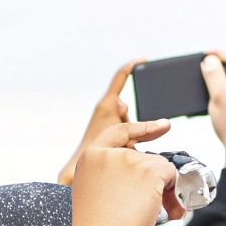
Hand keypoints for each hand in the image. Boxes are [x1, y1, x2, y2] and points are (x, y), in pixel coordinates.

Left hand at [58, 59, 139, 185]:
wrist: (81, 166)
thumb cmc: (99, 150)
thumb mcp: (124, 133)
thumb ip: (133, 122)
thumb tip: (125, 105)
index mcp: (108, 103)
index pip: (121, 77)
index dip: (133, 66)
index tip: (144, 59)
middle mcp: (106, 108)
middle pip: (129, 106)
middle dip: (133, 122)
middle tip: (129, 139)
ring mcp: (105, 118)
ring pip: (127, 119)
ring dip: (129, 132)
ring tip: (122, 147)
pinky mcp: (105, 129)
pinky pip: (122, 129)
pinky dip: (125, 138)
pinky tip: (122, 150)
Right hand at [68, 121, 180, 225]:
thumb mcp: (95, 194)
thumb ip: (111, 177)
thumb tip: (143, 177)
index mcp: (91, 157)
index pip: (119, 133)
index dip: (143, 128)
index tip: (162, 127)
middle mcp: (108, 153)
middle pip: (145, 158)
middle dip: (154, 179)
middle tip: (158, 204)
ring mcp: (129, 160)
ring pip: (160, 168)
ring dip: (165, 189)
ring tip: (156, 212)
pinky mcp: (148, 170)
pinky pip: (172, 175)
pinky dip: (174, 192)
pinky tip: (162, 208)